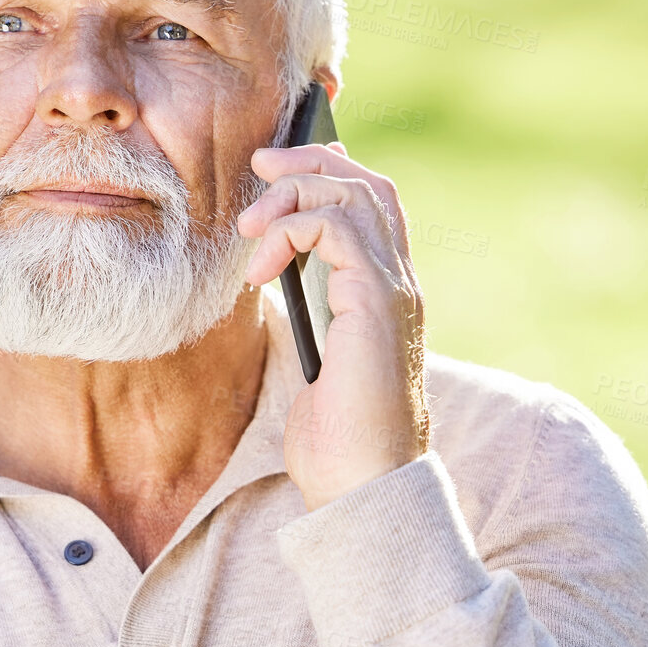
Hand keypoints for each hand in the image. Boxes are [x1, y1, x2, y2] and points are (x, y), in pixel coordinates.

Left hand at [238, 139, 428, 511]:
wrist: (364, 486)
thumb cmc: (338, 441)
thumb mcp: (314, 364)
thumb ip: (308, 318)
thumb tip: (275, 283)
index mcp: (386, 296)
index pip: (374, 205)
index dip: (331, 172)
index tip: (279, 170)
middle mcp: (398, 284)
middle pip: (368, 184)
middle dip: (309, 161)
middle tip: (258, 166)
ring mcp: (392, 289)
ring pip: (355, 193)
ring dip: (292, 193)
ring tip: (249, 227)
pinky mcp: (375, 300)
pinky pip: (336, 225)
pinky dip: (292, 228)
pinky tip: (261, 267)